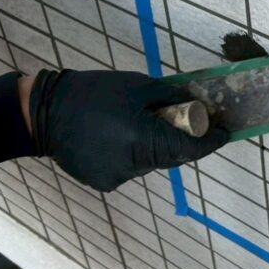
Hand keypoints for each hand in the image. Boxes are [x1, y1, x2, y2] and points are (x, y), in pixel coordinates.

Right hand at [28, 69, 227, 191]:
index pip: (190, 149)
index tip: (223, 132)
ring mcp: (118, 177)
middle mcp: (134, 165)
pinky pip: (130, 167)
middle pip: (172, 157)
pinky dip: (133, 153)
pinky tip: (118, 136)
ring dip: (155, 147)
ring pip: (151, 163)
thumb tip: (193, 104)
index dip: (210, 141)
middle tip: (183, 120)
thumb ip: (170, 97)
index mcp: (144, 140)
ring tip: (138, 124)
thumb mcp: (139, 85)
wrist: (44, 113)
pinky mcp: (104, 182)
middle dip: (182, 140)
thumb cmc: (95, 92)